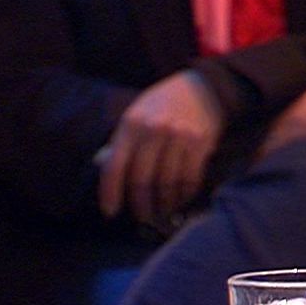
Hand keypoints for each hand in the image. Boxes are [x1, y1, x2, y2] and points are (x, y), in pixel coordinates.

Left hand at [98, 70, 223, 227]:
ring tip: (162, 212)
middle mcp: (153, 130)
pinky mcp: (200, 143)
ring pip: (166, 183)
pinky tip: (181, 199)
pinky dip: (184, 194)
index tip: (111, 212)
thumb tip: (101, 164)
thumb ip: (120, 141)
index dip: (110, 194)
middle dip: (140, 205)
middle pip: (141, 180)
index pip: (114, 167)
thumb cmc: (164, 104)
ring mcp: (179, 136)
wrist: (204, 86)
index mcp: (131, 124)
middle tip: (142, 217)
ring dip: (164, 204)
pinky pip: (189, 178)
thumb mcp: (136, 115)